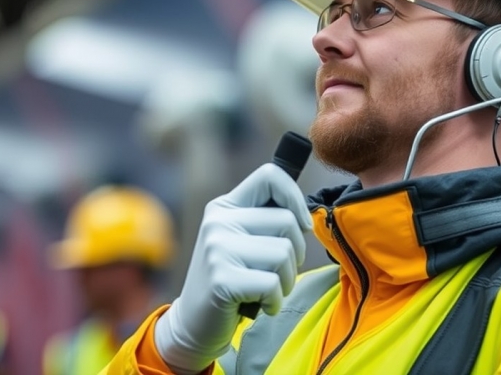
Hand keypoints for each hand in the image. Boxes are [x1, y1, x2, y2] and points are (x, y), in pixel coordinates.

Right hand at [154, 164, 312, 373]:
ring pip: (285, 254)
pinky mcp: (222, 279)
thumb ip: (266, 221)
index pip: (269, 175)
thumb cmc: (231, 280)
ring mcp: (217, 249)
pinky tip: (259, 305)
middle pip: (288, 222)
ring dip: (286, 281)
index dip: (295, 196)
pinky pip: (273, 284)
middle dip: (296, 254)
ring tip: (264, 290)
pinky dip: (275, 301)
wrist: (194, 324)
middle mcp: (218, 221)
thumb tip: (306, 216)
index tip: (301, 225)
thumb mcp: (241, 241)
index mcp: (224, 206)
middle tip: (277, 272)